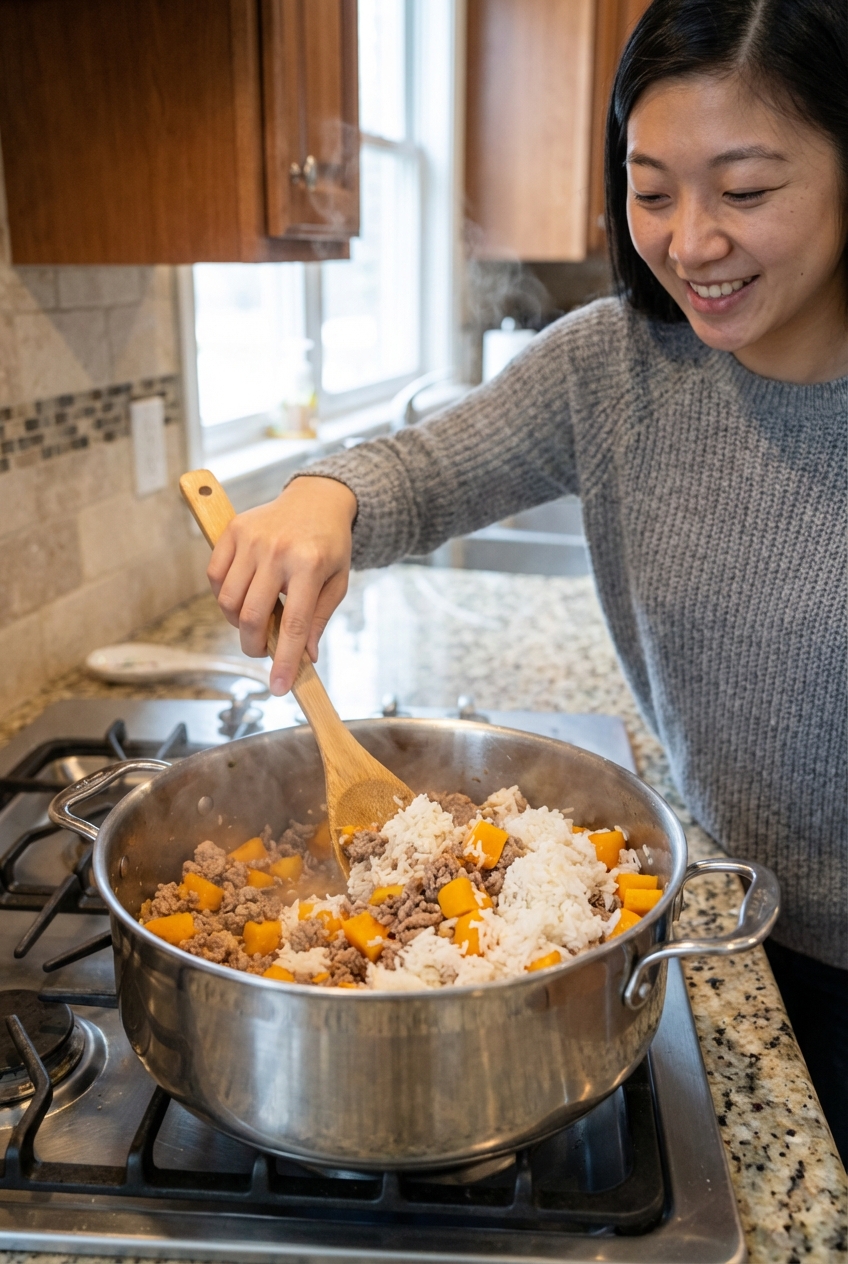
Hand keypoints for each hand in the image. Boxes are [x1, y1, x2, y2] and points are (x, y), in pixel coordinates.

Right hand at [207, 476, 357, 695]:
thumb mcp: (337, 583)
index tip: (278, 687)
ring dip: (237, 623)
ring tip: (256, 619)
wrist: (317, 499)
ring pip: (228, 601)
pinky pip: (214, 577)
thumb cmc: (330, 546)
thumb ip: (318, 619)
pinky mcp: (232, 531)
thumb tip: (305, 658)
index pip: (293, 624)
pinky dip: (223, 596)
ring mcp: (251, 539)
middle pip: (251, 617)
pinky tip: (242, 595)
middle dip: (253, 646)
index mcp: (309, 564)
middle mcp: (277, 550)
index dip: (283, 660)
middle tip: (263, 651)